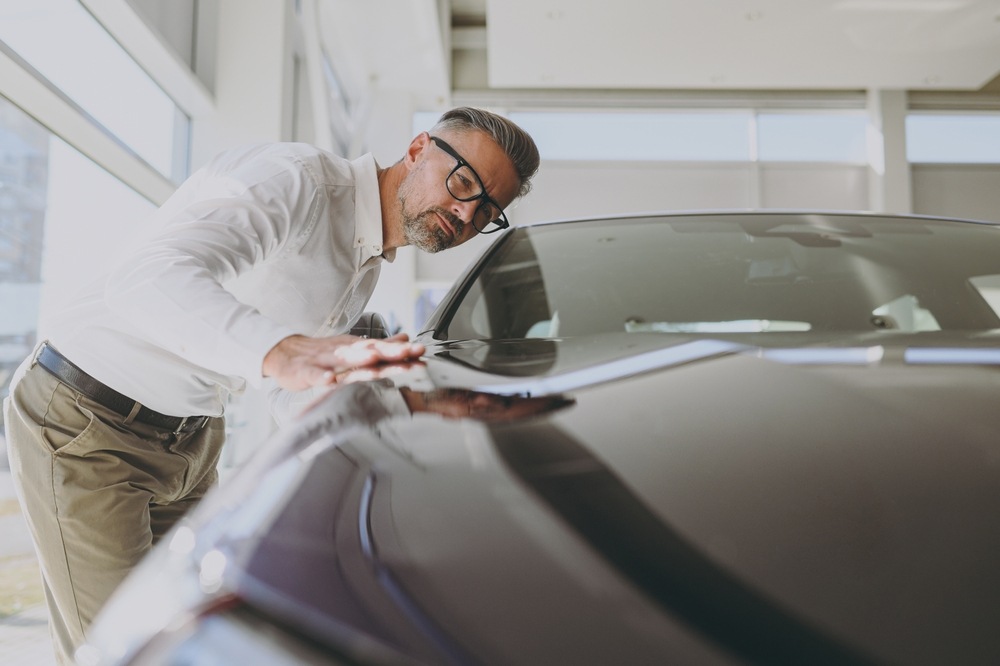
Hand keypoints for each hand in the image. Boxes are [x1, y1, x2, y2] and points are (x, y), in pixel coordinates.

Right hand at [262, 333, 424, 389]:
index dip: (402, 351)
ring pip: (344, 361)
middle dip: (389, 353)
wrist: (284, 352)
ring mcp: (324, 361)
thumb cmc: (322, 353)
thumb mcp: (353, 347)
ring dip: (359, 359)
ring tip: (375, 359)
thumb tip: (405, 340)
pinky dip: (321, 377)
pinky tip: (329, 380)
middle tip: (408, 353)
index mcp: (355, 348)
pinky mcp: (306, 372)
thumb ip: (379, 346)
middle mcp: (343, 352)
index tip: (420, 352)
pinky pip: (314, 375)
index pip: (382, 348)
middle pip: (368, 352)